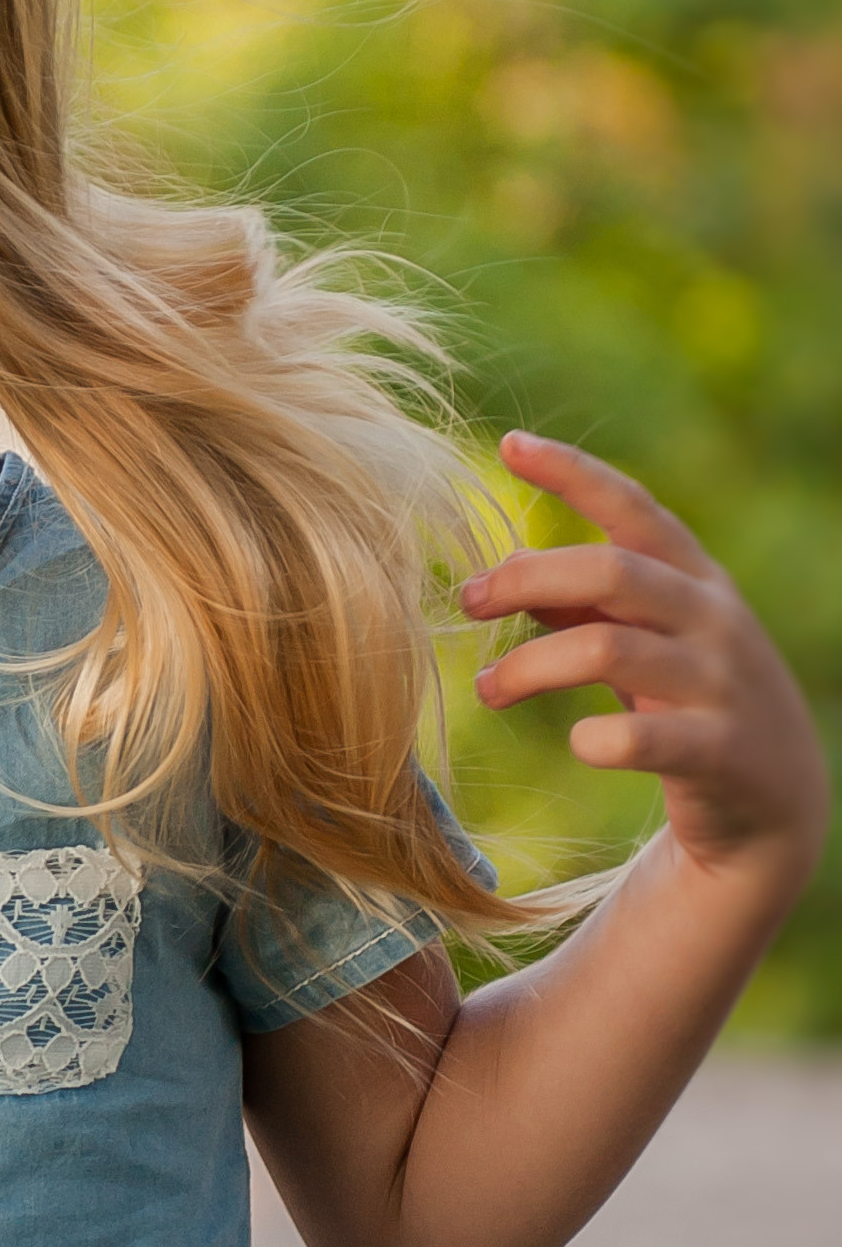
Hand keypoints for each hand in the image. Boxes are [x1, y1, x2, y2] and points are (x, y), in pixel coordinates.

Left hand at [462, 433, 828, 903]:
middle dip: (525, 578)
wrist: (779, 803)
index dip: (574, 472)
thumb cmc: (694, 703)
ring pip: (610, 649)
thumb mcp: (649, 641)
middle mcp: (713, 618)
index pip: (633, 507)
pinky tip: (579, 742)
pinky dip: (598, 737)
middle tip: (468, 602)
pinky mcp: (721, 752)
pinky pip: (644, 736)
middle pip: (610, 569)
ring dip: (530, 666)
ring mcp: (721, 683)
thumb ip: (588, 606)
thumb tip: (509, 575)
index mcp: (695, 579)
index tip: (511, 444)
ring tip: (487, 688)